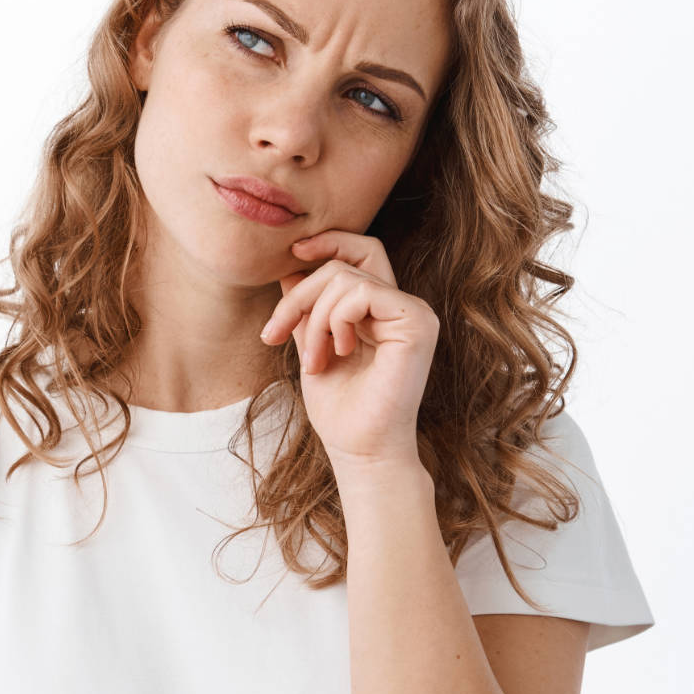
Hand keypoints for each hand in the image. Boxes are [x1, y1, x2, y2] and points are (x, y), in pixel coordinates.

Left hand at [257, 229, 438, 479]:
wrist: (360, 450)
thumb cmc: (340, 409)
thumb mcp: (312, 345)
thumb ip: (308, 307)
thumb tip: (292, 267)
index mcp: (382, 310)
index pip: (360, 252)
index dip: (328, 243)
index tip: (291, 255)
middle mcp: (402, 306)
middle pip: (344, 261)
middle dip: (299, 293)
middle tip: (276, 333)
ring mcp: (414, 312)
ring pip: (345, 277)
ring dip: (313, 318)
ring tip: (315, 361)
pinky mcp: (417, 322)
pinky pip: (361, 292)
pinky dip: (335, 320)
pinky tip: (340, 352)